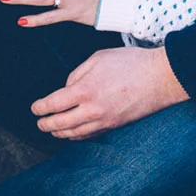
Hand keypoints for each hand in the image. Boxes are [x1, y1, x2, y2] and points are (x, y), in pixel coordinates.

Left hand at [31, 46, 187, 139]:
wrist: (161, 77)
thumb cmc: (130, 62)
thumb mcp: (98, 59)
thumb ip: (76, 74)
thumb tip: (66, 88)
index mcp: (85, 90)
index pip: (53, 104)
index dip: (39, 108)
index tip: (34, 108)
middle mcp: (92, 110)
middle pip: (60, 124)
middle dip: (45, 124)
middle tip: (38, 122)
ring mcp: (104, 121)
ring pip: (74, 134)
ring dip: (59, 132)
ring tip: (52, 128)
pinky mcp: (115, 125)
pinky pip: (90, 135)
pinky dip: (77, 136)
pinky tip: (72, 133)